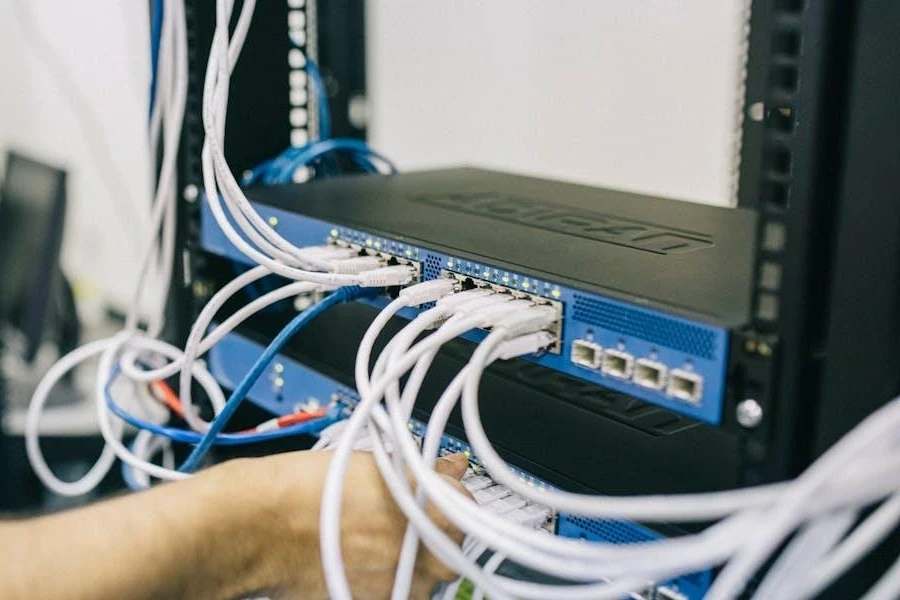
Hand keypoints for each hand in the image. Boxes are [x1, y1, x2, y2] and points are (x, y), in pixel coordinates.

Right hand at [217, 450, 470, 599]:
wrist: (263, 525)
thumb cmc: (311, 489)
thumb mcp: (379, 464)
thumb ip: (427, 473)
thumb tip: (452, 467)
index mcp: (437, 510)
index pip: (469, 507)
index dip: (449, 501)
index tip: (433, 499)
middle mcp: (429, 555)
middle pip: (450, 548)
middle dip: (429, 537)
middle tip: (397, 524)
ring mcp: (405, 588)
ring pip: (424, 578)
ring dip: (407, 564)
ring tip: (369, 547)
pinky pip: (396, 595)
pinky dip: (383, 584)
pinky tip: (358, 566)